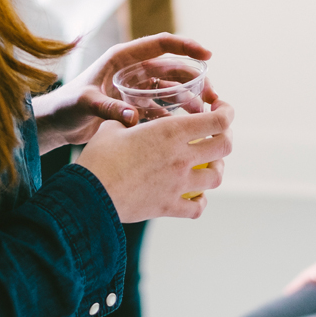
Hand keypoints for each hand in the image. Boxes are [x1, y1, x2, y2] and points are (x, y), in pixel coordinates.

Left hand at [33, 33, 211, 151]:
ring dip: (187, 98)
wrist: (55, 124)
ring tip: (203, 113)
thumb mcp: (85, 104)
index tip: (208, 54)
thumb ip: (108, 109)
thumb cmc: (65, 107)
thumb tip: (133, 118)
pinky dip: (173, 113)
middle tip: (213, 97)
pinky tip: (185, 126)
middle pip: (171, 68)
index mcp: (121, 58)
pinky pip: (160, 105)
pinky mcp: (133, 104)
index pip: (160, 44)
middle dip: (194, 79)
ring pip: (169, 87)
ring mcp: (134, 86)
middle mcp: (131, 68)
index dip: (186, 47)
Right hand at [77, 96, 233, 222]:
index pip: (218, 120)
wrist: (89, 195)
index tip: (219, 108)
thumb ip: (127, 120)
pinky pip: (196, 207)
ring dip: (216, 167)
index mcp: (171, 132)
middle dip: (225, 136)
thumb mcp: (112, 127)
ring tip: (207, 163)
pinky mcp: (168, 206)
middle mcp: (181, 157)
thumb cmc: (99, 157)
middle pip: (225, 146)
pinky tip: (193, 196)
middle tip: (216, 133)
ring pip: (216, 177)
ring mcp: (178, 184)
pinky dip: (199, 201)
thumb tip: (128, 117)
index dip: (226, 112)